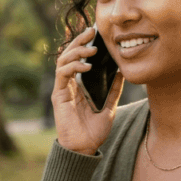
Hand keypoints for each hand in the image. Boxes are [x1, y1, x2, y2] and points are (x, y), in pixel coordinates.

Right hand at [52, 26, 124, 154]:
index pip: (79, 58)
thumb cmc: (94, 131)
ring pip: (64, 60)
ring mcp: (62, 88)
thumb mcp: (109, 107)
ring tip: (92, 49)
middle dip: (79, 41)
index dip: (84, 44)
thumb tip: (122, 72)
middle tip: (91, 32)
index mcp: (79, 85)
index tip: (96, 33)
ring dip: (77, 51)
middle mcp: (69, 84)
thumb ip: (114, 90)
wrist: (84, 148)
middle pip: (70, 55)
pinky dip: (73, 66)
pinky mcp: (58, 95)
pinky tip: (86, 66)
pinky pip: (62, 74)